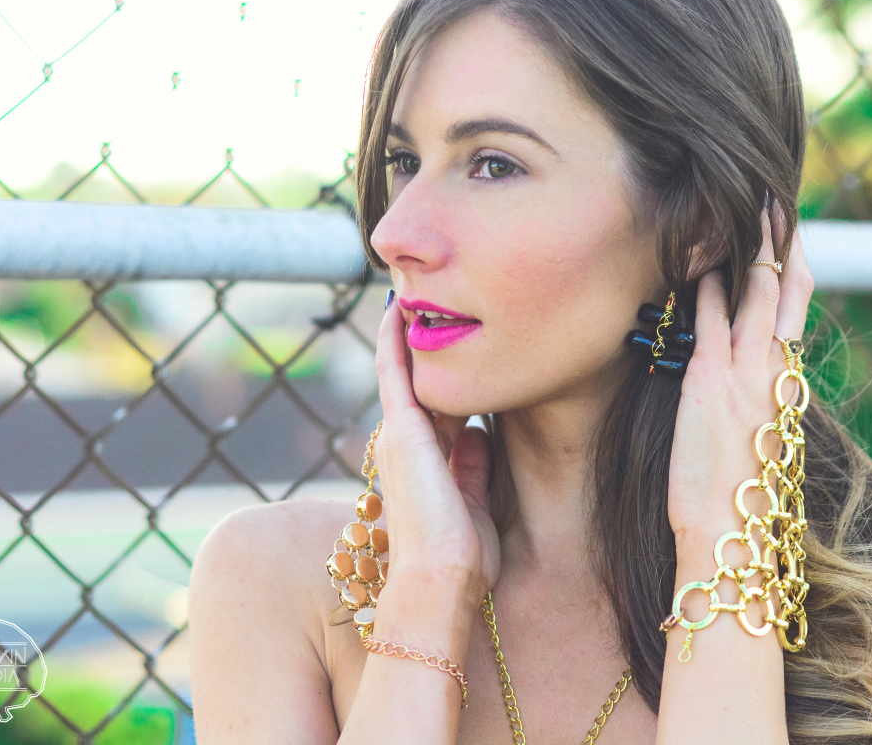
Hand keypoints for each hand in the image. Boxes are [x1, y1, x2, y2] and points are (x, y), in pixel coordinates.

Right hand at [370, 292, 500, 611]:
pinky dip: (392, 340)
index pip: (433, 410)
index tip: (451, 346)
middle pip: (415, 384)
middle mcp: (404, 446)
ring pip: (398, 371)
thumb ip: (473, 468)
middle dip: (421, 346)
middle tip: (430, 302)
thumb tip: (479, 434)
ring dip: (403, 333)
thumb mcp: (474, 503)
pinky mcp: (399, 429)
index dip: (442, 378)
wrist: (441, 579)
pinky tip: (395, 309)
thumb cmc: (461, 559)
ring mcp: (398, 436)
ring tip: (410, 293)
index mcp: (423, 465)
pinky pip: (392, 372)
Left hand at [667, 203, 813, 560]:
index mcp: (784, 384)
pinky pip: (712, 317)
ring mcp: (744, 373)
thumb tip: (746, 393)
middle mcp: (773, 371)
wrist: (732, 536)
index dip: (792, 269)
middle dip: (781, 240)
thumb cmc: (740, 501)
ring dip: (749, 245)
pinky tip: (697, 258)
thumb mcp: (758, 445)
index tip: (788, 236)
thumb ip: (755, 408)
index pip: (795, 311)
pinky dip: (708, 284)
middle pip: (786, 288)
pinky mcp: (710, 380)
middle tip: (776, 198)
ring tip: (746, 205)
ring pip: (755, 291)